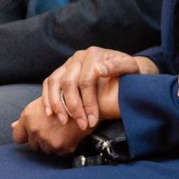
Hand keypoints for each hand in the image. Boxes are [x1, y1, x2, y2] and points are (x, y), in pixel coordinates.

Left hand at [11, 97, 94, 154]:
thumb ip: (29, 115)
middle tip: (58, 130)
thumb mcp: (46, 101)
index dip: (27, 136)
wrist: (93, 102)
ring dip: (55, 143)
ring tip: (66, 132)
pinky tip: (73, 135)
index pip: (18, 137)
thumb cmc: (71, 98)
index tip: (36, 134)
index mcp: (28, 116)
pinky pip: (60, 153)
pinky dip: (67, 146)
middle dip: (44, 139)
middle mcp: (34, 129)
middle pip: (34, 145)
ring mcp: (47, 139)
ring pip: (47, 149)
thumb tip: (13, 126)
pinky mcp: (60, 146)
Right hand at [41, 47, 155, 128]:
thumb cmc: (129, 71)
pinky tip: (51, 112)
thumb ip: (118, 67)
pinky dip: (48, 98)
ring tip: (64, 121)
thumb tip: (99, 70)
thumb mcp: (131, 67)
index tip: (92, 120)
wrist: (125, 68)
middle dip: (74, 107)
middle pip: (69, 83)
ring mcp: (68, 64)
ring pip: (55, 83)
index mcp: (94, 54)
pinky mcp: (61, 71)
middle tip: (81, 124)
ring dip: (58, 104)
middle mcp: (78, 57)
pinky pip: (49, 83)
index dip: (88, 102)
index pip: (86, 81)